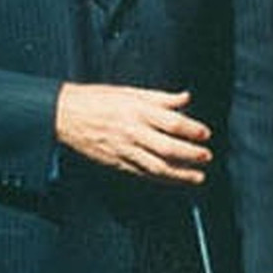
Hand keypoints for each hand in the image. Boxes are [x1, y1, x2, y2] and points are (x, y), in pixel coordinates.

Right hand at [54, 84, 211, 183]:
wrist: (65, 115)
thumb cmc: (98, 99)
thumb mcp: (130, 92)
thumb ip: (160, 98)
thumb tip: (185, 98)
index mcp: (137, 110)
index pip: (171, 122)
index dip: (191, 129)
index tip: (205, 134)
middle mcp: (133, 131)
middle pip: (168, 147)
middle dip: (190, 154)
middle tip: (207, 156)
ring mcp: (125, 150)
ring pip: (158, 166)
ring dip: (181, 174)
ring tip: (198, 177)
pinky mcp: (117, 162)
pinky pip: (143, 173)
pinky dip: (161, 179)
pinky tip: (174, 180)